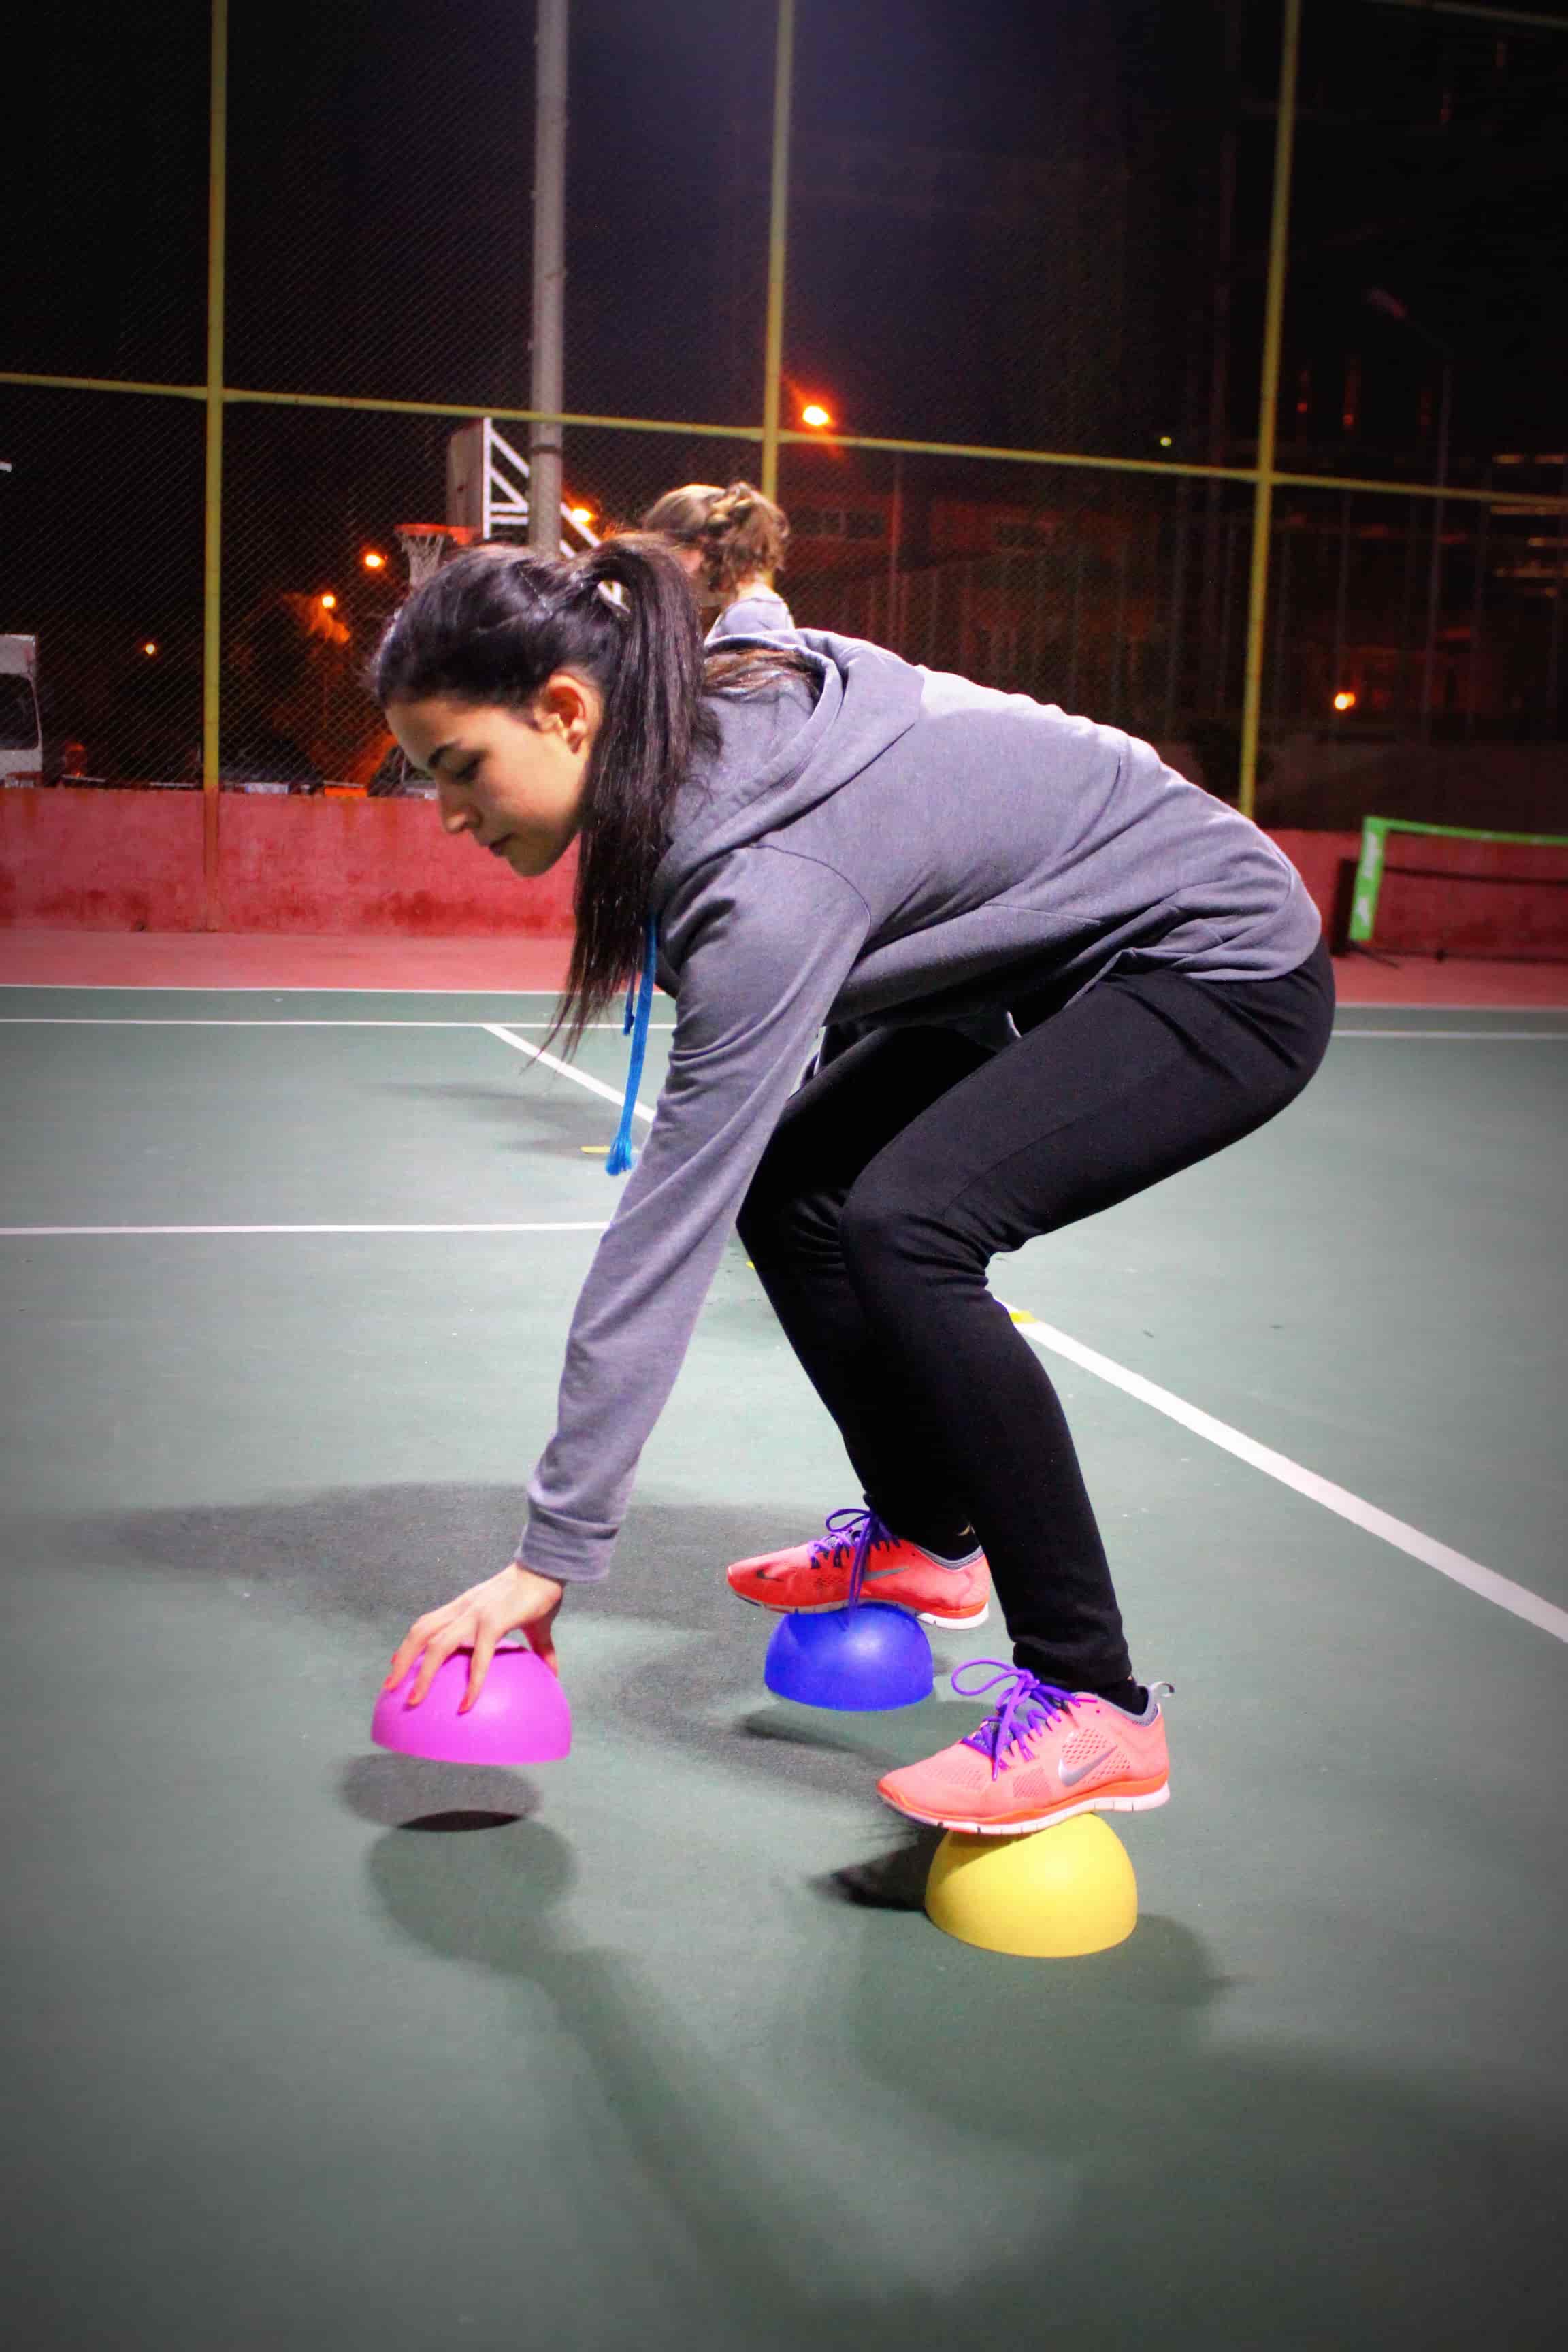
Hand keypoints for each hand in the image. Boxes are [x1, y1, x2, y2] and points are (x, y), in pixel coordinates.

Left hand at [381, 1562, 563, 1712]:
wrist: (549, 1566)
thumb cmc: (540, 1592)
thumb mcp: (534, 1623)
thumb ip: (539, 1648)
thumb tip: (553, 1673)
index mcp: (465, 1607)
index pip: (427, 1623)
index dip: (410, 1644)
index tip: (398, 1665)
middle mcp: (463, 1609)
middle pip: (420, 1632)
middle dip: (402, 1659)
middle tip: (390, 1687)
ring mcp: (475, 1615)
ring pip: (436, 1644)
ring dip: (421, 1674)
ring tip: (413, 1701)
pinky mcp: (494, 1621)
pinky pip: (478, 1657)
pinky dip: (471, 1683)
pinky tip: (466, 1704)